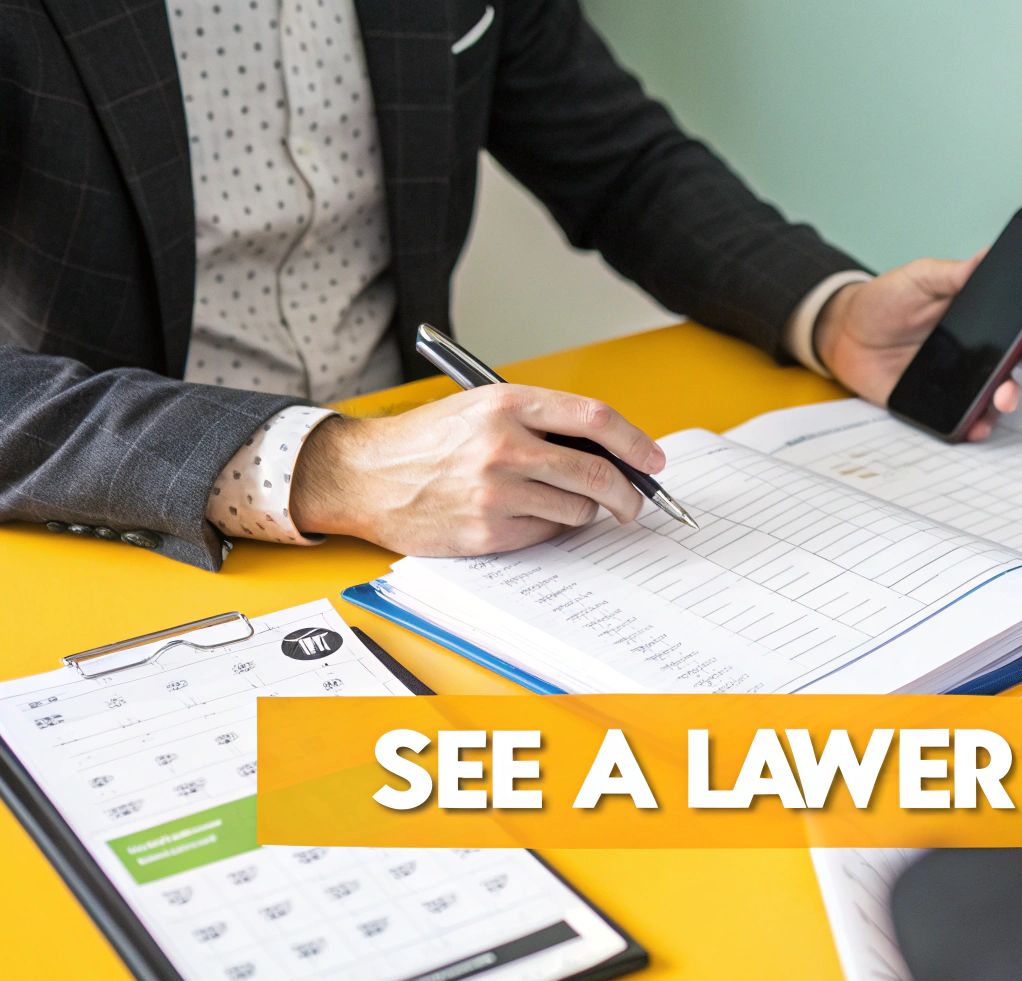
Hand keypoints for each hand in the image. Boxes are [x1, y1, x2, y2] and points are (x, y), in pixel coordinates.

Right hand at [289, 384, 665, 555]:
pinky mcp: (488, 530)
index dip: (635, 441)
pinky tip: (525, 516)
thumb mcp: (482, 407)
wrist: (367, 476)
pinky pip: (547, 535)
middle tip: (635, 502)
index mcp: (508, 404)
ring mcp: (496, 492)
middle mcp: (504, 446)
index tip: (654, 459)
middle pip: (598, 472)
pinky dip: (549, 529)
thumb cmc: (429, 440)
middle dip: (629, 493)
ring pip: (578, 510)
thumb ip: (542, 421)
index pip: (594, 418)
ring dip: (583, 511)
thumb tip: (610, 451)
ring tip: (560, 502)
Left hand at [813, 257, 1021, 441]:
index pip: (1017, 328)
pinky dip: (974, 426)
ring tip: (1001, 398)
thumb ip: (952, 272)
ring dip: (1005, 399)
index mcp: (979, 318)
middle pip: (1013, 363)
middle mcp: (976, 350)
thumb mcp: (919, 277)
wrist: (846, 333)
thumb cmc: (885, 301)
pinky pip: (963, 419)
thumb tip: (988, 255)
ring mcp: (959, 380)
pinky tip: (975, 426)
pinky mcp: (938, 404)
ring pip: (994, 395)